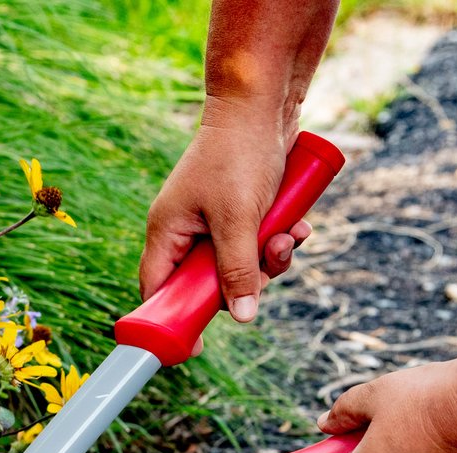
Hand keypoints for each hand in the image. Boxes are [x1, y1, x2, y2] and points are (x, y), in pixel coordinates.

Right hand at [140, 109, 310, 351]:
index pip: (158, 291)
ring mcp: (212, 220)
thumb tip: (241, 317)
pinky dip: (277, 238)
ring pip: (239, 264)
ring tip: (290, 233)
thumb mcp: (238, 219)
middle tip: (268, 264)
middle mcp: (185, 230)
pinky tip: (298, 223)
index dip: (174, 321)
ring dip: (269, 258)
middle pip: (207, 283)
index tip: (197, 347)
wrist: (263, 102)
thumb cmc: (239, 153)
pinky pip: (256, 241)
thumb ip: (237, 270)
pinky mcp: (239, 210)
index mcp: (167, 231)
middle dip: (245, 280)